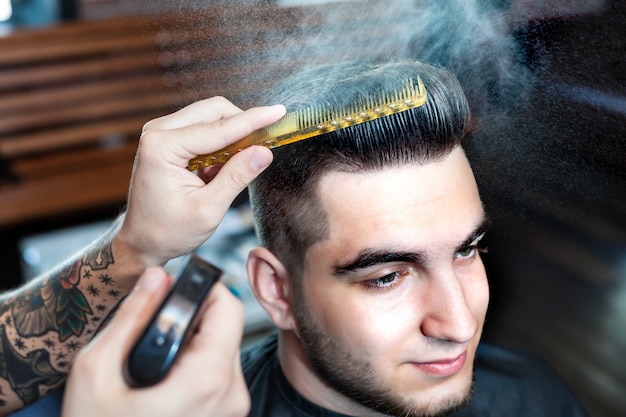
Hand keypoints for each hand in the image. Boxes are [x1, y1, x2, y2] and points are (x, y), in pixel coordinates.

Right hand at [61, 267, 249, 416]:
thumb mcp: (98, 369)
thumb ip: (132, 316)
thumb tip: (157, 277)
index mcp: (209, 378)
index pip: (229, 306)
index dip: (203, 288)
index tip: (177, 287)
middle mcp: (231, 395)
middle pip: (227, 328)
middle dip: (194, 316)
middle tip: (157, 324)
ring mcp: (232, 411)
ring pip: (224, 351)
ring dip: (196, 342)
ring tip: (158, 358)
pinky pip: (220, 375)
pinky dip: (199, 365)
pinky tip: (166, 378)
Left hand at [118, 97, 284, 264]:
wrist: (141, 241)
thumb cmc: (168, 231)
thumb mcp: (208, 209)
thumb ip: (237, 177)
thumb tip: (264, 152)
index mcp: (162, 147)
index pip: (218, 128)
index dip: (253, 121)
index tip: (279, 112)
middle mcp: (157, 132)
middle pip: (214, 111)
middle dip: (243, 124)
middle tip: (267, 143)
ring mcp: (160, 132)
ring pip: (210, 116)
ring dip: (233, 133)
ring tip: (242, 162)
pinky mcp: (168, 138)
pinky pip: (203, 127)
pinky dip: (221, 141)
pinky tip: (223, 167)